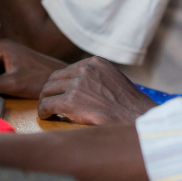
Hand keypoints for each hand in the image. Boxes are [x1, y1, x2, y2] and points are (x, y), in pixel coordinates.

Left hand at [37, 57, 158, 125]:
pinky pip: (47, 105)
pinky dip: (43, 112)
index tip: (61, 94)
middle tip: (51, 104)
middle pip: (54, 79)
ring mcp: (76, 84)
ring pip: (47, 91)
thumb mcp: (114, 80)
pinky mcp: (70, 101)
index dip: (61, 84)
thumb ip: (96, 78)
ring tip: (48, 111)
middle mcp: (84, 69)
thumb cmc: (130, 106)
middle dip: (51, 92)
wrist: (137, 118)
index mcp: (95, 62)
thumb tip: (80, 87)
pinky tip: (47, 117)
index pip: (67, 70)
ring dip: (46, 102)